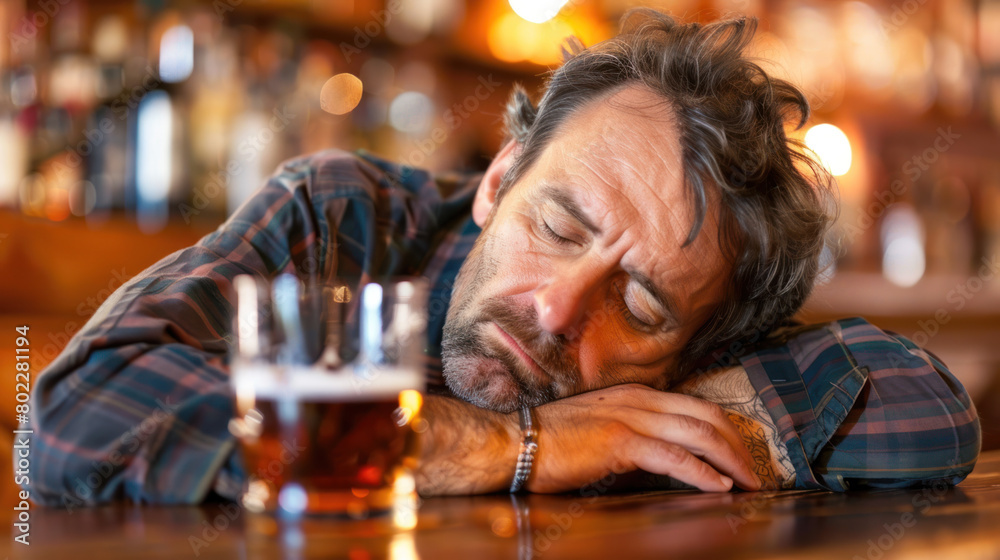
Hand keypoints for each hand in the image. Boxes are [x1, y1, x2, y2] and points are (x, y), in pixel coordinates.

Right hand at [415, 384, 760, 495]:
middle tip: (756, 472)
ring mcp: (629, 417)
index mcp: (636, 394)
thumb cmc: (551, 442)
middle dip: (738, 445)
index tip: (742, 455)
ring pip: (697, 434)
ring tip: (748, 483)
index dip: (726, 430)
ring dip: (729, 460)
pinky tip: (719, 488)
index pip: (696, 406)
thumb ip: (633, 434)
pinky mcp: (619, 442)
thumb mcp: (600, 428)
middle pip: (706, 415)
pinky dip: (701, 472)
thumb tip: (663, 457)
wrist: (512, 442)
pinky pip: (672, 456)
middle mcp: (638, 399)